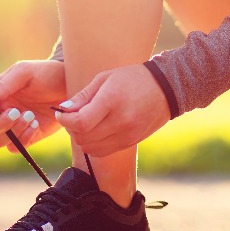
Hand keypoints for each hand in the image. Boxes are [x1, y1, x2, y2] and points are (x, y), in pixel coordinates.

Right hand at [0, 60, 67, 152]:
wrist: (70, 85)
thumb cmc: (46, 74)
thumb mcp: (24, 72)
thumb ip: (3, 85)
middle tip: (17, 112)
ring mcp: (12, 127)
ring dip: (13, 131)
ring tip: (31, 116)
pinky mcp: (27, 137)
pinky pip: (15, 148)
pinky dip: (23, 139)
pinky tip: (36, 124)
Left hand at [54, 65, 168, 157]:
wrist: (167, 89)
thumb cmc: (132, 79)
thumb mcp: (105, 78)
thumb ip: (83, 96)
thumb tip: (63, 110)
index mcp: (112, 101)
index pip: (80, 122)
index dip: (65, 120)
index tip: (62, 113)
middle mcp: (120, 121)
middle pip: (83, 137)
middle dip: (71, 128)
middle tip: (72, 117)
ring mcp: (127, 134)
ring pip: (91, 148)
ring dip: (82, 138)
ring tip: (85, 123)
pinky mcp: (131, 142)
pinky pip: (103, 152)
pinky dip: (94, 145)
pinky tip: (97, 131)